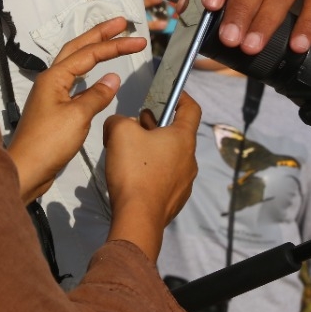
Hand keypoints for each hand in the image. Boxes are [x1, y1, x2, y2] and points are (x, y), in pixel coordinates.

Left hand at [7, 17, 145, 201]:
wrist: (27, 169)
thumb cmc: (49, 143)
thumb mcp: (78, 116)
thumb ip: (97, 95)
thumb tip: (113, 78)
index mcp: (55, 77)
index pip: (90, 54)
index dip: (115, 45)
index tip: (138, 40)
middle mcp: (51, 80)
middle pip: (78, 49)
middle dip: (100, 34)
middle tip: (121, 23)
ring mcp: (51, 94)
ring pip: (74, 63)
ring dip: (93, 50)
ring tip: (111, 40)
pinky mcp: (55, 109)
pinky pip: (75, 82)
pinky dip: (89, 73)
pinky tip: (99, 76)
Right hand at [103, 94, 200, 261]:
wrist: (138, 218)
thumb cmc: (134, 169)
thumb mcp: (119, 132)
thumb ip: (118, 120)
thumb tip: (119, 124)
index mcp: (183, 138)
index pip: (192, 109)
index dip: (181, 97)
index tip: (168, 93)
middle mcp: (190, 159)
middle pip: (177, 134)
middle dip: (158, 125)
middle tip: (137, 124)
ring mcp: (185, 182)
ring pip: (171, 156)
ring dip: (154, 148)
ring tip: (131, 150)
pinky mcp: (175, 200)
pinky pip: (165, 177)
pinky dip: (152, 170)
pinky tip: (134, 175)